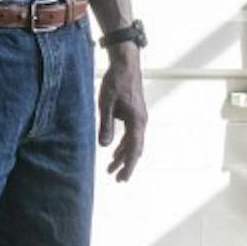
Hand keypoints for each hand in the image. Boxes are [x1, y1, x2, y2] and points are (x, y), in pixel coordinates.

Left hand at [96, 52, 146, 181]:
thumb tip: (105, 147)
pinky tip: (115, 151)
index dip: (128, 166)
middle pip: (135, 149)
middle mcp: (141, 121)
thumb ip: (106, 126)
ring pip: (133, 142)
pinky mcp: (134, 114)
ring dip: (123, 155)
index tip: (122, 179)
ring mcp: (139, 118)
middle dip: (126, 164)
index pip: (134, 150)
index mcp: (137, 121)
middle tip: (117, 180)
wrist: (126, 65)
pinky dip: (123, 145)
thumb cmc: (115, 82)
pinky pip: (131, 134)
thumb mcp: (106, 105)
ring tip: (112, 168)